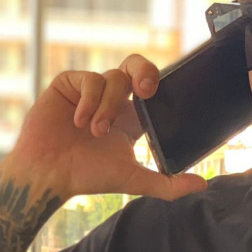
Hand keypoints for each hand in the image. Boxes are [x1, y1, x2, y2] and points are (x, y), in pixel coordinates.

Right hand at [5, 54, 208, 202]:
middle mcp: (113, 100)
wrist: (48, 174)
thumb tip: (202, 184)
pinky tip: (79, 121)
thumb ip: (168, 184)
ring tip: (96, 131)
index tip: (160, 97)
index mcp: (131, 117)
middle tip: (146, 90)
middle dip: (144, 71)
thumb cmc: (88, 176)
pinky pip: (89, 79)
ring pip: (113, 78)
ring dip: (108, 105)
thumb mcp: (133, 180)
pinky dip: (89, 100)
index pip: (153, 90)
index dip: (159, 86)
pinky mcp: (69, 84)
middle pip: (136, 66)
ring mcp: (91, 90)